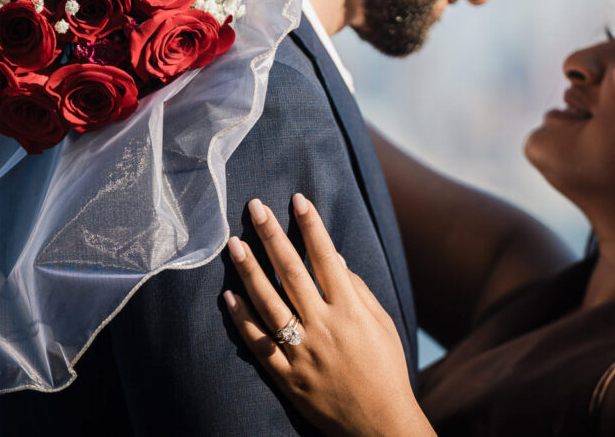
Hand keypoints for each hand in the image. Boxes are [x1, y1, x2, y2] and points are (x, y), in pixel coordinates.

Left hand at [224, 194, 434, 436]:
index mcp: (351, 310)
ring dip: (249, 271)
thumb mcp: (381, 324)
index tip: (298, 199)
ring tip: (234, 243)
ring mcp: (302, 352)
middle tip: (255, 208)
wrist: (378, 424)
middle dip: (273, 236)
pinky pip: (258, 344)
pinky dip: (242, 319)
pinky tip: (228, 297)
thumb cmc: (386, 369)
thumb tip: (333, 258)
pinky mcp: (286, 376)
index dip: (311, 226)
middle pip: (292, 273)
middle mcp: (324, 326)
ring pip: (269, 303)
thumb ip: (357, 290)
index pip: (326, 257)